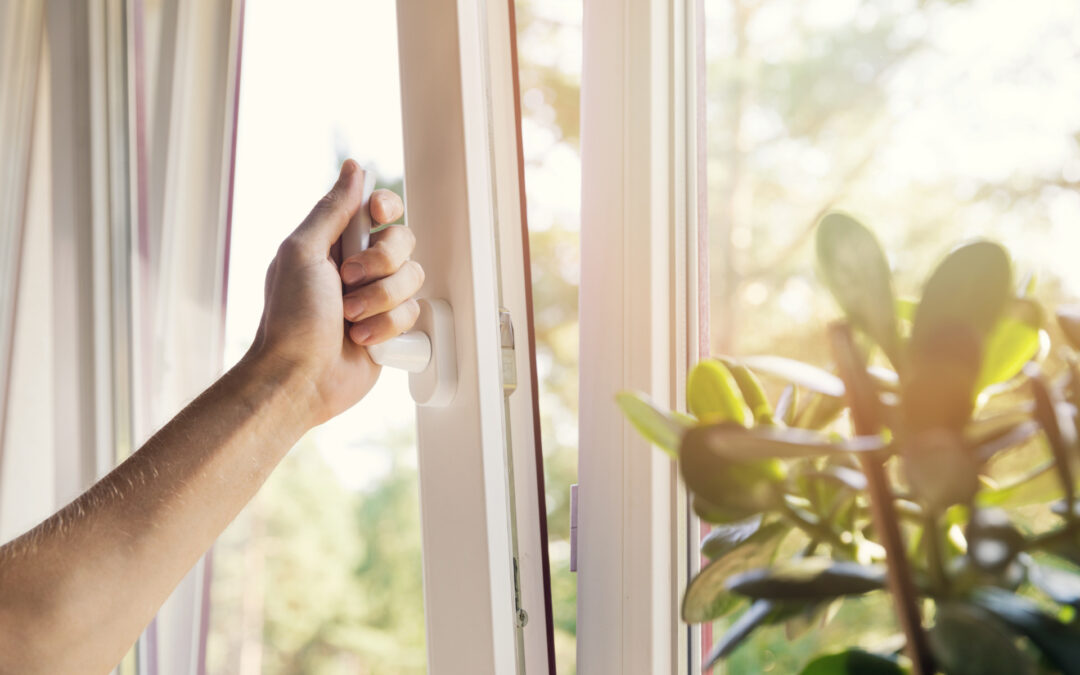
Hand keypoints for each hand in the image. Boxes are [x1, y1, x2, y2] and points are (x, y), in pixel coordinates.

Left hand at [248, 160, 422, 425]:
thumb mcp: (302, 252)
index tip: (377, 216)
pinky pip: (414, 313)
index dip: (386, 208)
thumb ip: (332, 210)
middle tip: (348, 281)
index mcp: (335, 242)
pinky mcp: (391, 328)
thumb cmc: (291, 318)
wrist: (300, 378)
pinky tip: (361, 339)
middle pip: (403, 242)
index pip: (378, 208)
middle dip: (380, 264)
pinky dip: (387, 327)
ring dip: (380, 300)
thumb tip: (354, 168)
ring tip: (349, 319)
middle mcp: (360, 267)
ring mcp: (377, 298)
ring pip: (413, 279)